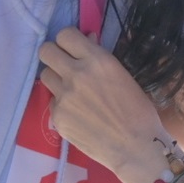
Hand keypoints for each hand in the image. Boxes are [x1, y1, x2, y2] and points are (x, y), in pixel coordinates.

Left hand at [38, 29, 171, 182]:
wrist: (136, 147)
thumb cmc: (138, 111)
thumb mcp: (123, 76)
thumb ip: (100, 58)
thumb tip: (87, 40)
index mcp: (97, 60)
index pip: (65, 34)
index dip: (68, 41)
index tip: (74, 49)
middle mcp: (76, 74)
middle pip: (46, 51)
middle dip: (54, 55)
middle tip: (64, 65)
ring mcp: (64, 96)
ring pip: (45, 75)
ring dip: (56, 79)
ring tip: (73, 92)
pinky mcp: (57, 117)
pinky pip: (52, 101)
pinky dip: (63, 105)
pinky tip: (79, 115)